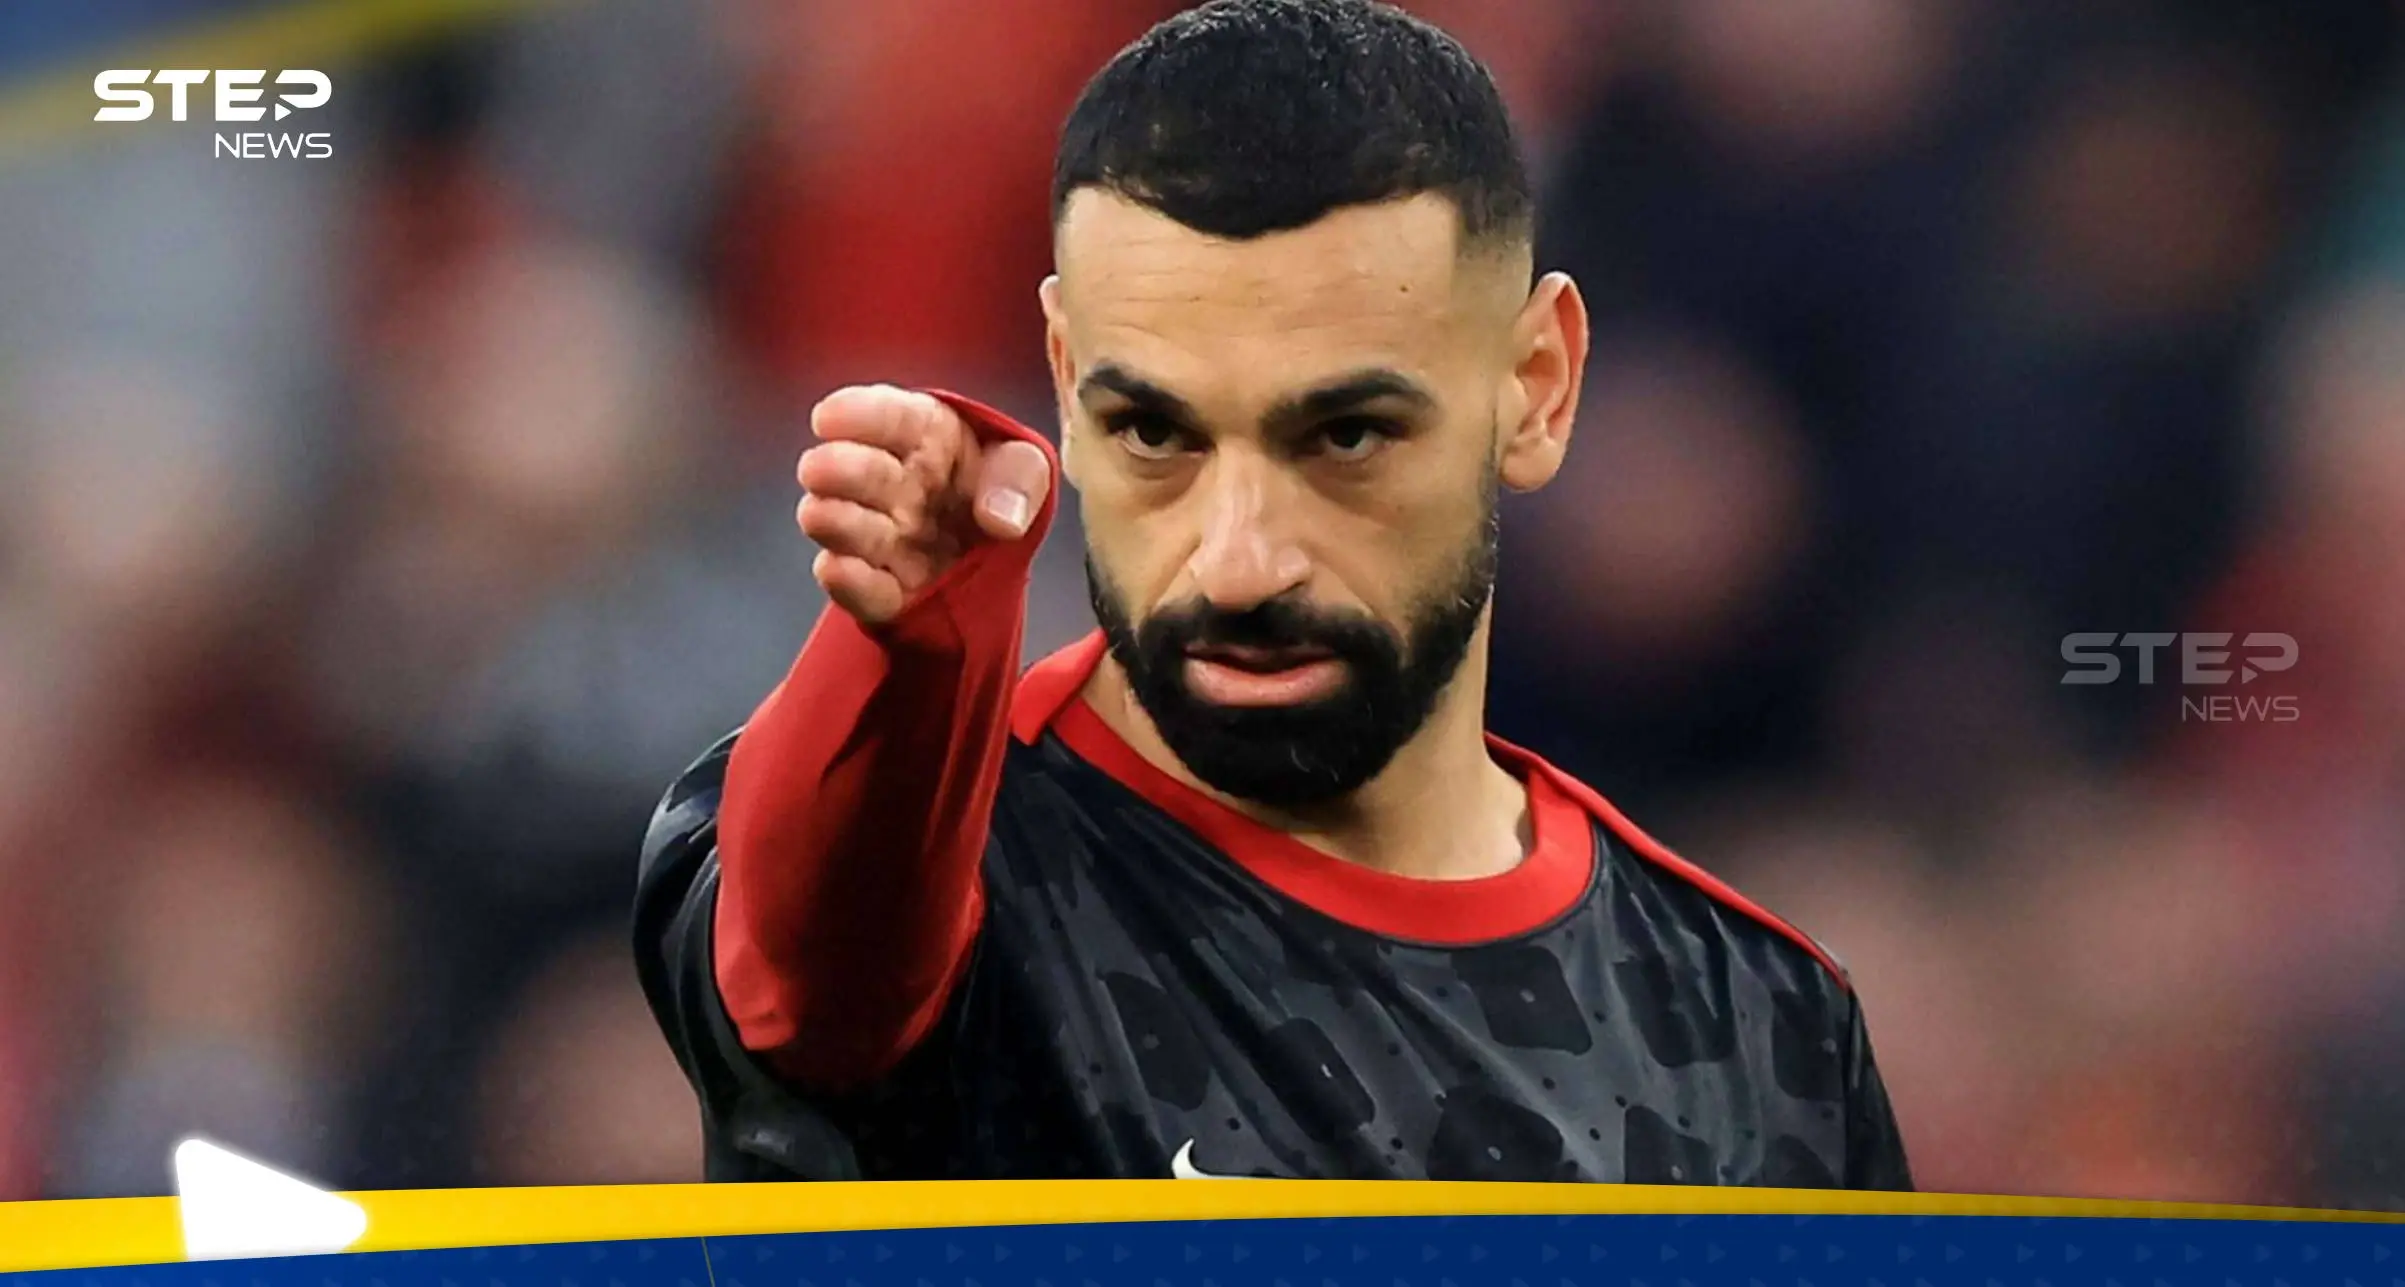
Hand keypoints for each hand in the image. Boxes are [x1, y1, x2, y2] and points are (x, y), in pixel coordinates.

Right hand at [796, 385, 1050, 625]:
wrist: (993, 556)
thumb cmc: (998, 489)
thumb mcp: (1024, 468)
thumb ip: (1020, 476)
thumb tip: (999, 519)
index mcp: (922, 436)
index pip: (888, 415)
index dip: (856, 413)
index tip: (828, 418)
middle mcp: (890, 484)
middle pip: (857, 471)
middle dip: (838, 469)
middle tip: (818, 469)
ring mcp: (880, 536)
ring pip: (841, 525)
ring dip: (833, 522)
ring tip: (823, 516)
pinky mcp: (879, 589)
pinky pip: (859, 589)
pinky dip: (849, 582)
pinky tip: (841, 570)